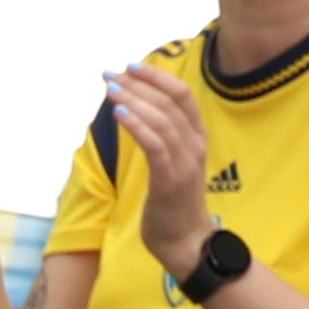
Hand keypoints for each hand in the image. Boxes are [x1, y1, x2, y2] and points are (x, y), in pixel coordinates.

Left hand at [111, 62, 214, 267]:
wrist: (185, 241)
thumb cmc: (173, 202)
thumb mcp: (172, 162)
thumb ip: (161, 136)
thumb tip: (134, 109)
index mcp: (198, 138)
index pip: (182, 95)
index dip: (157, 76)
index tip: (131, 66)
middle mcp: (195, 145)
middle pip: (170, 102)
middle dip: (138, 84)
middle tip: (110, 75)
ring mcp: (185, 163)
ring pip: (161, 120)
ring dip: (133, 101)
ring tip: (110, 90)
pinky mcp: (170, 180)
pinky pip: (155, 145)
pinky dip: (137, 126)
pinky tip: (119, 114)